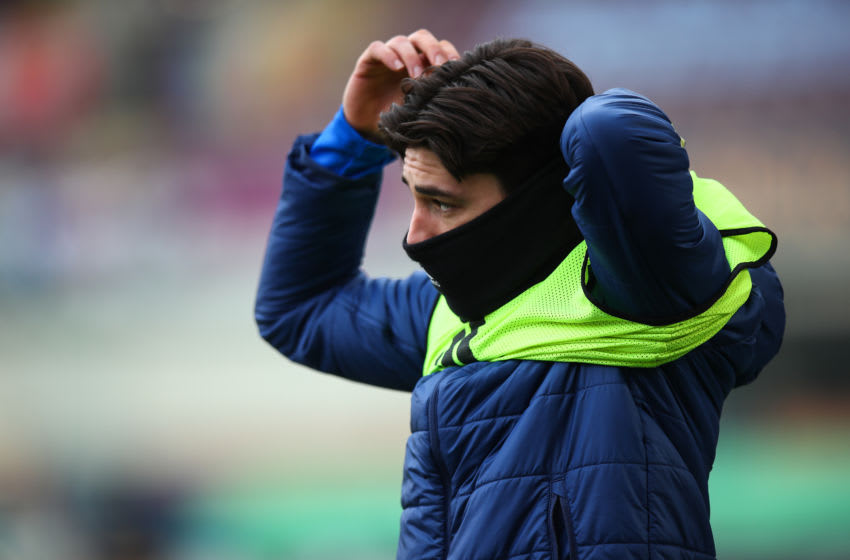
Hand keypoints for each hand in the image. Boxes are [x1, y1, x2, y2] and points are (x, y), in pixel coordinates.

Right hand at [342, 29, 459, 141]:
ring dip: (412, 56)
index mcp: (423, 64)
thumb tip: (458, 102)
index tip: (457, 67)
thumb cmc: (397, 118)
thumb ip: (434, 101)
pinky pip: (377, 48)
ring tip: (416, 76)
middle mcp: (406, 56)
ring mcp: (388, 56)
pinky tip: (396, 67)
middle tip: (440, 65)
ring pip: (401, 41)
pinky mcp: (368, 61)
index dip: (449, 53)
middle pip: (422, 38)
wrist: (367, 126)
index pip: (439, 47)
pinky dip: (388, 55)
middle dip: (434, 48)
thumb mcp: (420, 110)